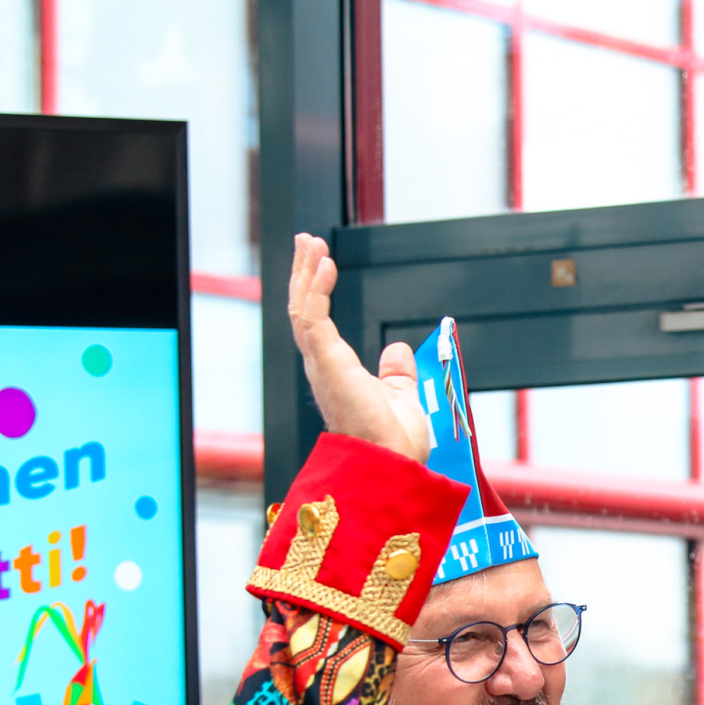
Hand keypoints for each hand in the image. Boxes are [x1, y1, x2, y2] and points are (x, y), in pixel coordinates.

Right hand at [287, 232, 433, 463]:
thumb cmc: (395, 441)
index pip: (317, 321)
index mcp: (336, 371)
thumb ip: (396, 371)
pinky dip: (317, 288)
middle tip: (307, 241)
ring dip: (306, 273)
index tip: (322, 262)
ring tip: (312, 243)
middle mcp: (322, 366)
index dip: (316, 290)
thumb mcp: (401, 395)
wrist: (394, 463)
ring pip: (302, 308)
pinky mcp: (327, 362)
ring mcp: (321, 364)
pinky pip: (313, 317)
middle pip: (303, 308)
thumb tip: (398, 350)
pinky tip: (325, 265)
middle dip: (304, 273)